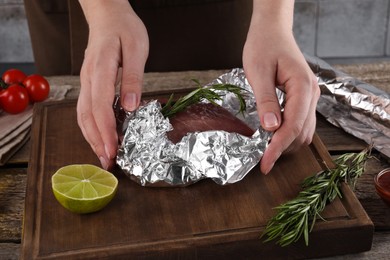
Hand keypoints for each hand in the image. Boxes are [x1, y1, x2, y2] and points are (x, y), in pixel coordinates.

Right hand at [77, 0, 148, 168]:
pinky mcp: (89, 83)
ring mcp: (86, 81)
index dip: (106, 130)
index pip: (100, 106)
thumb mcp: (137, 49)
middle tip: (109, 162)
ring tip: (104, 155)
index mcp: (101, 69)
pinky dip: (91, 126)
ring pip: (82, 114)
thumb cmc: (125, 29)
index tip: (113, 149)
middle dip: (97, 140)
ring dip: (91, 137)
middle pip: (87, 115)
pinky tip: (100, 136)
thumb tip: (130, 107)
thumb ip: (132, 77)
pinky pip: (86, 109)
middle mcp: (88, 78)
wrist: (108, 15)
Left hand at [243, 0, 319, 173]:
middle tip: (261, 159)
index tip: (265, 164)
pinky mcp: (303, 98)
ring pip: (304, 130)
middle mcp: (312, 95)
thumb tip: (270, 128)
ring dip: (286, 142)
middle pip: (302, 133)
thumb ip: (265, 100)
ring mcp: (310, 97)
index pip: (293, 126)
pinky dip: (288, 133)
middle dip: (283, 148)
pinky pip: (300, 122)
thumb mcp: (259, 72)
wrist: (272, 31)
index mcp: (303, 87)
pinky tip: (272, 134)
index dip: (278, 148)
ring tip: (265, 148)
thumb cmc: (264, 46)